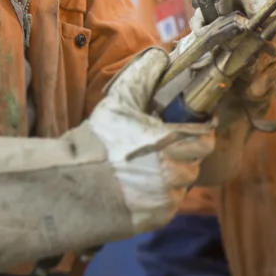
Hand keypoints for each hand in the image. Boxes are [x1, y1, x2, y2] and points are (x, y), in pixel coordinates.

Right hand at [89, 48, 215, 230]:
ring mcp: (166, 199)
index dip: (201, 130)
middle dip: (184, 151)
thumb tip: (162, 56)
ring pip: (183, 183)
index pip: (205, 138)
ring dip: (173, 173)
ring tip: (148, 165)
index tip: (194, 125)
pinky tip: (140, 184)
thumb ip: (144, 76)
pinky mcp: (157, 218)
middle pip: (195, 160)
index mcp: (169, 143)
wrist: (70, 185)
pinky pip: (170, 203)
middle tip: (165, 144)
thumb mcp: (118, 101)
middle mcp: (173, 173)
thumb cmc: (96, 141)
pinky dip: (162, 194)